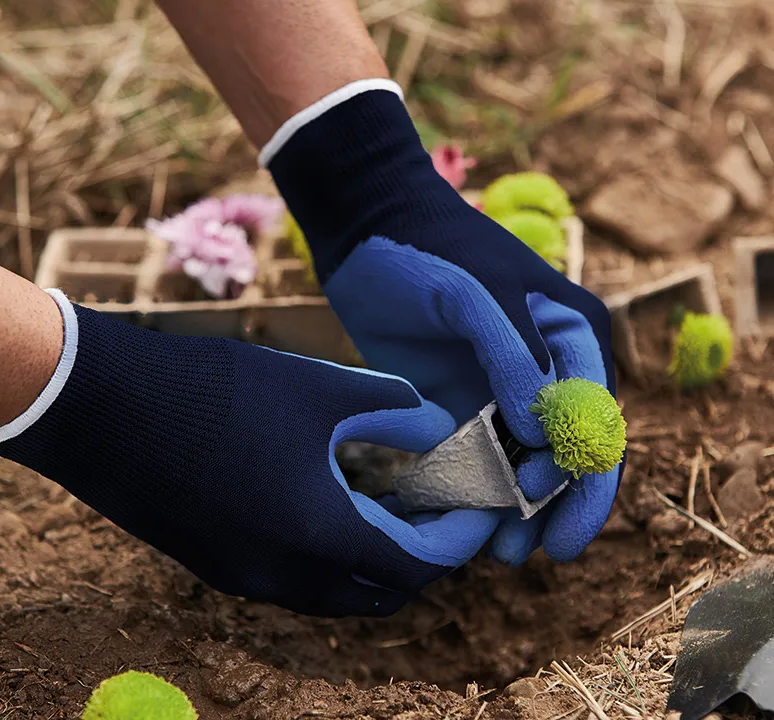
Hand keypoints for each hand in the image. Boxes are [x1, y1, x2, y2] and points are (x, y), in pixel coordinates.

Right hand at [0, 295, 497, 615]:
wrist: (104, 406)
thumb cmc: (219, 390)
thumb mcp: (321, 389)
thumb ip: (395, 412)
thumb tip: (441, 428)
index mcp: (318, 536)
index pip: (418, 564)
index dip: (458, 536)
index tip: (476, 503)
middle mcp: (284, 578)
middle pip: (381, 593)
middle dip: (422, 557)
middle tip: (438, 508)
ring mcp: (246, 579)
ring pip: (337, 593)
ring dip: (375, 558)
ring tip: (391, 503)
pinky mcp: (217, 567)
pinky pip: (297, 581)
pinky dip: (332, 556)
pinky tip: (332, 502)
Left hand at [266, 83, 622, 564]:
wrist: (367, 230)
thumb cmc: (427, 248)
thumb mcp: (476, 293)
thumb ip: (516, 355)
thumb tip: (545, 433)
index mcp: (574, 335)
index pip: (594, 421)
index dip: (579, 480)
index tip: (544, 517)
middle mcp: (547, 367)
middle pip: (565, 454)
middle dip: (549, 507)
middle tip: (516, 552)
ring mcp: (502, 386)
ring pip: (521, 464)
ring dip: (512, 508)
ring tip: (492, 550)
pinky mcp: (460, 398)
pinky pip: (476, 454)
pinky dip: (473, 488)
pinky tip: (459, 516)